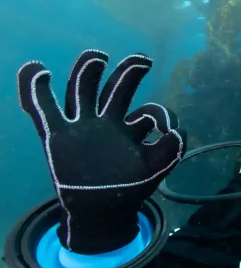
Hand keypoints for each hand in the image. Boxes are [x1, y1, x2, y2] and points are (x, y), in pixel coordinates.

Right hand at [17, 49, 186, 253]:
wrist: (102, 212)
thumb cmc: (129, 188)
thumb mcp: (155, 169)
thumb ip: (169, 151)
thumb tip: (178, 131)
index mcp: (131, 129)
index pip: (147, 112)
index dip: (160, 114)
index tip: (168, 128)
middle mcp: (106, 122)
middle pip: (116, 89)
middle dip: (129, 72)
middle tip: (144, 60)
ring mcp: (81, 126)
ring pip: (82, 90)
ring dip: (88, 71)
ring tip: (98, 56)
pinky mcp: (58, 135)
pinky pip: (43, 109)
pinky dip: (36, 90)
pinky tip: (38, 70)